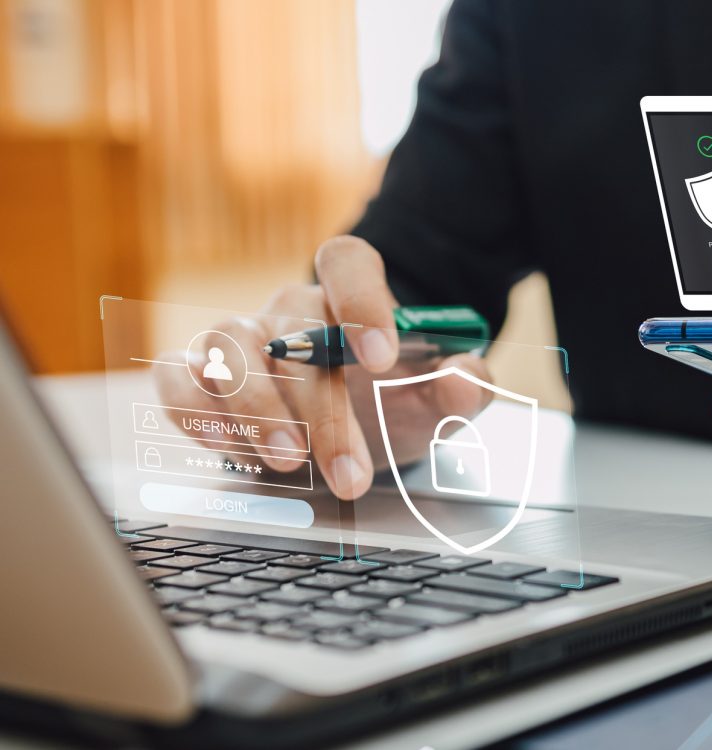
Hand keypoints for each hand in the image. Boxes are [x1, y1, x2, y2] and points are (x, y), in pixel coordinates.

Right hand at [154, 235, 491, 498]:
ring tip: (290, 460)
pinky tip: (225, 446)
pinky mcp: (196, 376)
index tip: (384, 355)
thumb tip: (465, 378)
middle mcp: (288, 311)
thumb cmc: (389, 405)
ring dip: (259, 411)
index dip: (363, 300)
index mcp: (349, 296)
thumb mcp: (435, 401)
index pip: (347, 262)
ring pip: (231, 351)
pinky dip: (193, 411)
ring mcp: (238, 339)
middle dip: (323, 409)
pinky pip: (178, 379)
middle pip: (294, 334)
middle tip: (349, 468)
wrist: (349, 433)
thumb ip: (463, 387)